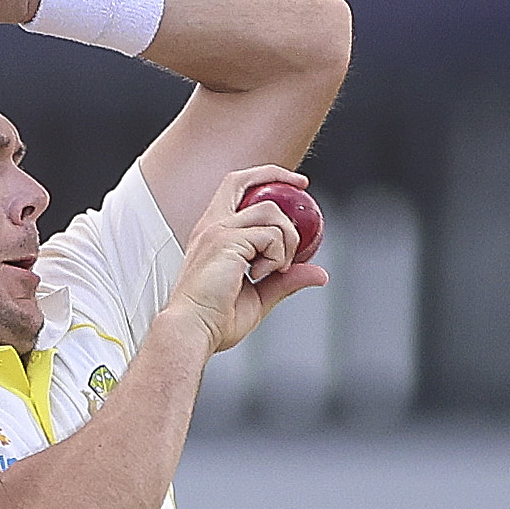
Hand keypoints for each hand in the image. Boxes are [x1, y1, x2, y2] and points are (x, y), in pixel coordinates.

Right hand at [162, 165, 330, 351]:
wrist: (191, 332)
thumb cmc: (215, 320)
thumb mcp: (259, 297)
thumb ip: (286, 280)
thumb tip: (318, 273)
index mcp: (213, 233)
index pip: (236, 186)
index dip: (265, 176)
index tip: (294, 183)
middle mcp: (212, 224)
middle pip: (246, 181)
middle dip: (278, 177)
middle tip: (304, 187)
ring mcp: (217, 230)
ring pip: (270, 211)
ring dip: (286, 239)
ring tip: (275, 268)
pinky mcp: (226, 241)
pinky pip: (270, 235)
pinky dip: (277, 255)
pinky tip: (263, 274)